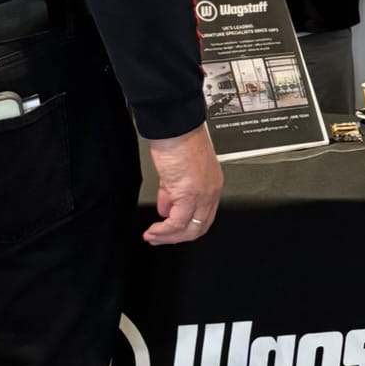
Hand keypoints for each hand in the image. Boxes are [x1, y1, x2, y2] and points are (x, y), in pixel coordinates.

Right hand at [144, 123, 222, 245]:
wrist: (174, 126)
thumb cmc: (177, 138)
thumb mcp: (176, 171)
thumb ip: (171, 192)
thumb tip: (166, 208)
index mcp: (211, 184)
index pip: (203, 216)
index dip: (186, 227)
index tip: (169, 231)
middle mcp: (211, 191)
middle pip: (199, 227)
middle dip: (177, 238)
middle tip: (159, 239)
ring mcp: (202, 193)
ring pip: (190, 229)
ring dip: (169, 237)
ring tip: (153, 237)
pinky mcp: (189, 193)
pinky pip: (177, 222)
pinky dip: (164, 231)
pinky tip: (154, 230)